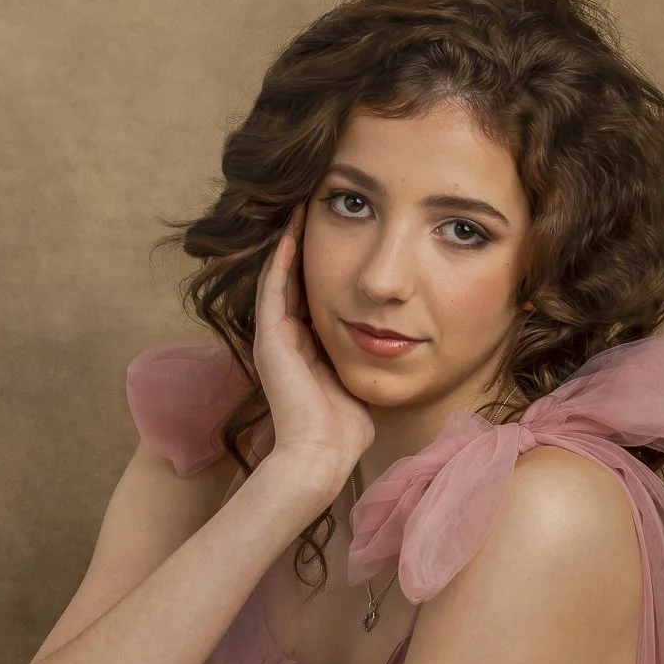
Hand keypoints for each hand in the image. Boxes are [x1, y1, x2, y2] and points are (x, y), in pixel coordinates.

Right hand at [251, 207, 374, 508]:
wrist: (321, 455)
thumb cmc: (345, 431)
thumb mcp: (360, 382)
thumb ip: (368, 361)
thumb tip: (393, 345)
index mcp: (307, 351)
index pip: (313, 298)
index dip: (325, 267)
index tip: (342, 236)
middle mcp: (287, 341)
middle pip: (294, 282)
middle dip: (306, 247)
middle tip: (316, 209)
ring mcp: (274, 339)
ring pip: (281, 278)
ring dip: (291, 243)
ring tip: (302, 208)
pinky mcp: (270, 339)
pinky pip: (274, 288)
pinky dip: (284, 259)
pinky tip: (295, 231)